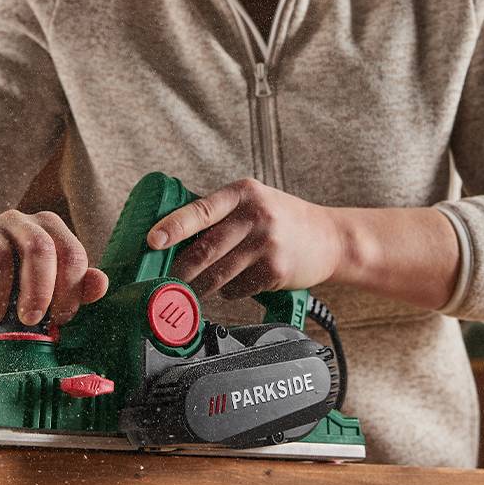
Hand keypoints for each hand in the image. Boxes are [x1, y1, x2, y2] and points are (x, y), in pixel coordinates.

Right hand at [0, 210, 107, 335]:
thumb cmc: (14, 293)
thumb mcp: (49, 293)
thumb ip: (77, 288)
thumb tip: (101, 284)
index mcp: (49, 228)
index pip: (71, 253)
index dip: (69, 291)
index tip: (59, 320)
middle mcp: (19, 220)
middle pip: (39, 247)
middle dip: (38, 290)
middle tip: (30, 320)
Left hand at [146, 178, 343, 298]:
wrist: (330, 238)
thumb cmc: (283, 218)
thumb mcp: (254, 202)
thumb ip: (221, 213)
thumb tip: (173, 234)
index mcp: (243, 192)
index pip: (200, 210)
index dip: (173, 227)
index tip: (152, 241)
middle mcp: (255, 215)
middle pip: (206, 248)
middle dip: (180, 268)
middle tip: (167, 278)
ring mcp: (267, 243)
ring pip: (219, 273)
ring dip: (200, 286)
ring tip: (192, 288)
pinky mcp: (275, 270)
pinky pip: (238, 288)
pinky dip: (227, 292)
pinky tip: (230, 287)